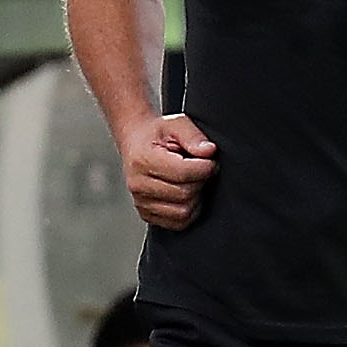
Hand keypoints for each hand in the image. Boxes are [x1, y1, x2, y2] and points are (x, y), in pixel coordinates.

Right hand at [121, 114, 217, 229]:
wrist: (136, 144)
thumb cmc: (158, 134)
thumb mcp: (176, 123)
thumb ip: (193, 136)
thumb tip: (209, 152)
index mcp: (143, 160)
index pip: (183, 173)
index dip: (205, 168)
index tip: (211, 160)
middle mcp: (138, 185)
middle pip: (185, 194)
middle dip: (201, 181)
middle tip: (202, 169)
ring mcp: (141, 202)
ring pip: (183, 212)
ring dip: (196, 197)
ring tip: (192, 180)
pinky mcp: (147, 215)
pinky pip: (179, 223)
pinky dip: (189, 210)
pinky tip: (186, 192)